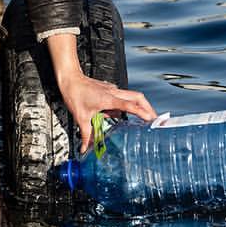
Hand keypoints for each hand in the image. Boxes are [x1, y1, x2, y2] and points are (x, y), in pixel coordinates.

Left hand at [47, 33, 156, 154]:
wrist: (71, 79)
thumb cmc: (75, 94)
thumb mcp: (81, 118)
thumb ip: (86, 134)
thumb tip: (86, 148)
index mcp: (108, 99)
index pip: (130, 106)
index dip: (142, 112)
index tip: (151, 119)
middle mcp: (114, 93)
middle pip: (138, 97)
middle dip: (148, 107)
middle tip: (154, 119)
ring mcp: (113, 90)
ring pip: (132, 95)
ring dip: (139, 106)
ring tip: (143, 118)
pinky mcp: (110, 90)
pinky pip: (123, 97)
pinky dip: (126, 105)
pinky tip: (119, 114)